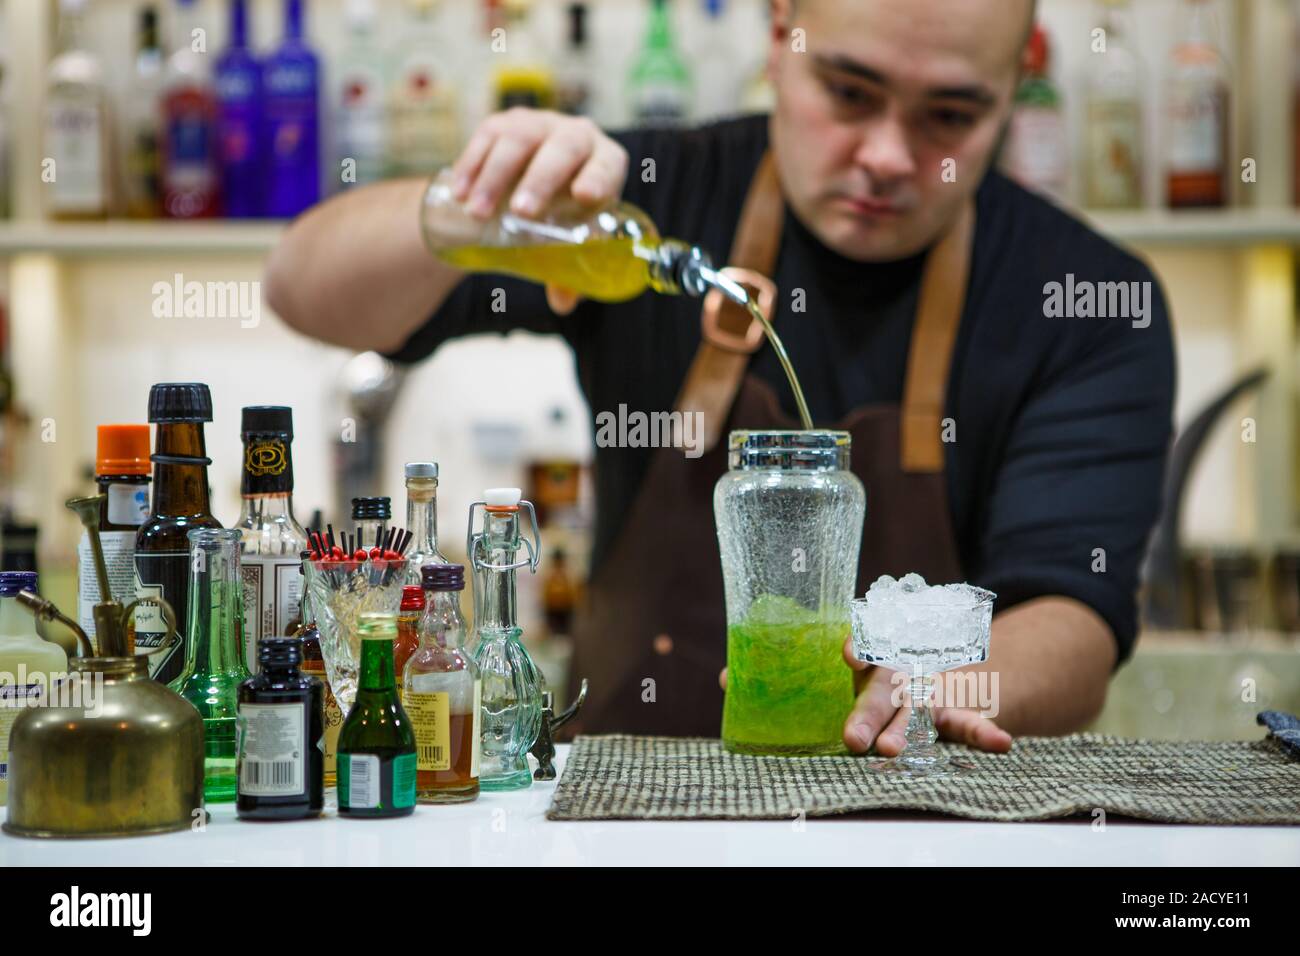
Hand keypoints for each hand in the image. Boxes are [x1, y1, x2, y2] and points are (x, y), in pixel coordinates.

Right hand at [448, 108, 628, 315]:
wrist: (526, 186)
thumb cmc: (561, 219)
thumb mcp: (569, 243)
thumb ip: (568, 276)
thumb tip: (562, 302)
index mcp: (605, 163)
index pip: (608, 165)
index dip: (599, 177)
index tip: (584, 196)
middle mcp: (575, 136)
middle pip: (562, 150)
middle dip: (540, 180)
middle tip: (520, 213)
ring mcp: (537, 125)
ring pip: (518, 141)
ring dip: (495, 177)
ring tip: (478, 214)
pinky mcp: (502, 124)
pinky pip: (486, 137)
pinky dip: (471, 165)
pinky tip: (460, 192)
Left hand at [717, 644, 1013, 755]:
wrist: (928, 650)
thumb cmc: (860, 666)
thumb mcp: (829, 665)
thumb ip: (786, 674)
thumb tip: (729, 679)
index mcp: (864, 649)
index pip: (862, 641)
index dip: (857, 645)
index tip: (847, 652)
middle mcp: (894, 664)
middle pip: (881, 687)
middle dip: (866, 713)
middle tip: (852, 739)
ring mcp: (923, 686)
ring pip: (916, 708)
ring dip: (905, 729)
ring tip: (894, 751)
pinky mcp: (947, 709)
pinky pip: (965, 721)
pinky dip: (984, 731)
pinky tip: (1002, 743)